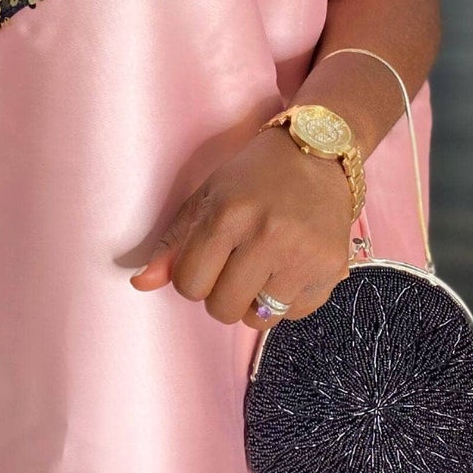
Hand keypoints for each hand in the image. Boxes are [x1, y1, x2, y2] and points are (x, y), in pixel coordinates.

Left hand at [129, 125, 355, 328]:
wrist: (318, 153)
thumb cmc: (254, 175)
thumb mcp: (206, 197)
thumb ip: (173, 243)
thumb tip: (141, 284)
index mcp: (228, 214)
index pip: (189, 284)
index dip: (192, 277)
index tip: (207, 259)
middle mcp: (267, 236)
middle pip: (222, 309)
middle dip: (220, 294)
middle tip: (234, 266)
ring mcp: (303, 256)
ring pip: (259, 319)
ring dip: (253, 301)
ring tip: (262, 268)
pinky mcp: (332, 269)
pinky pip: (294, 315)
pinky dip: (286, 300)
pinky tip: (289, 268)